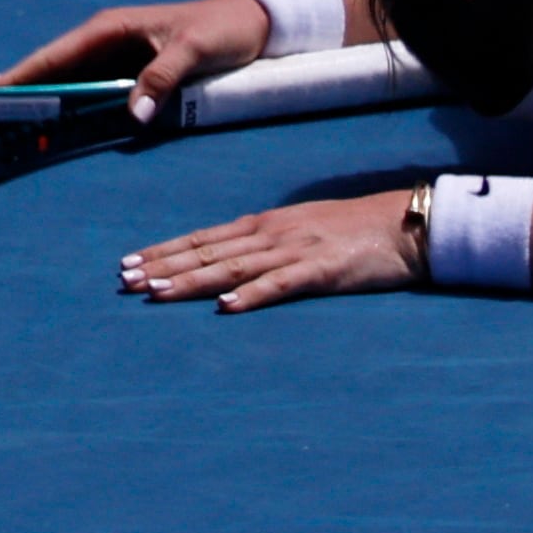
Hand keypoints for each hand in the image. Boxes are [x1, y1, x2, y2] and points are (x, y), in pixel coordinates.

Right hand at [0, 0, 269, 129]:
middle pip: (56, 72)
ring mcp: (117, 59)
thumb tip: (134, 115)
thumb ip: (162, 78)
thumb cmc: (220, 28)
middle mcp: (106, 41)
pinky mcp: (132, 74)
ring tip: (10, 128)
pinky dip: (75, 108)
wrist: (252, 24)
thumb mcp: (193, 50)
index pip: (55, 54)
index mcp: (111, 27)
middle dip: (24, 92)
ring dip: (46, 105)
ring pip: (72, 85)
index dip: (22, 73)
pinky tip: (56, 126)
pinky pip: (95, 94)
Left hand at [119, 189, 424, 312]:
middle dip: (164, 266)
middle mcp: (273, 234)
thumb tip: (233, 260)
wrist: (407, 225)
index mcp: (267, 225)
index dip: (165, 250)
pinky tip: (226, 307)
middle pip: (209, 252)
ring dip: (194, 280)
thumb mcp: (304, 230)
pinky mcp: (322, 271)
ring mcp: (296, 251)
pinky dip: (252, 296)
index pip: (204, 238)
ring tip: (158, 292)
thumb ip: (269, 244)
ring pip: (234, 267)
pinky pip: (281, 285)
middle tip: (125, 281)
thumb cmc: (357, 230)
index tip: (129, 262)